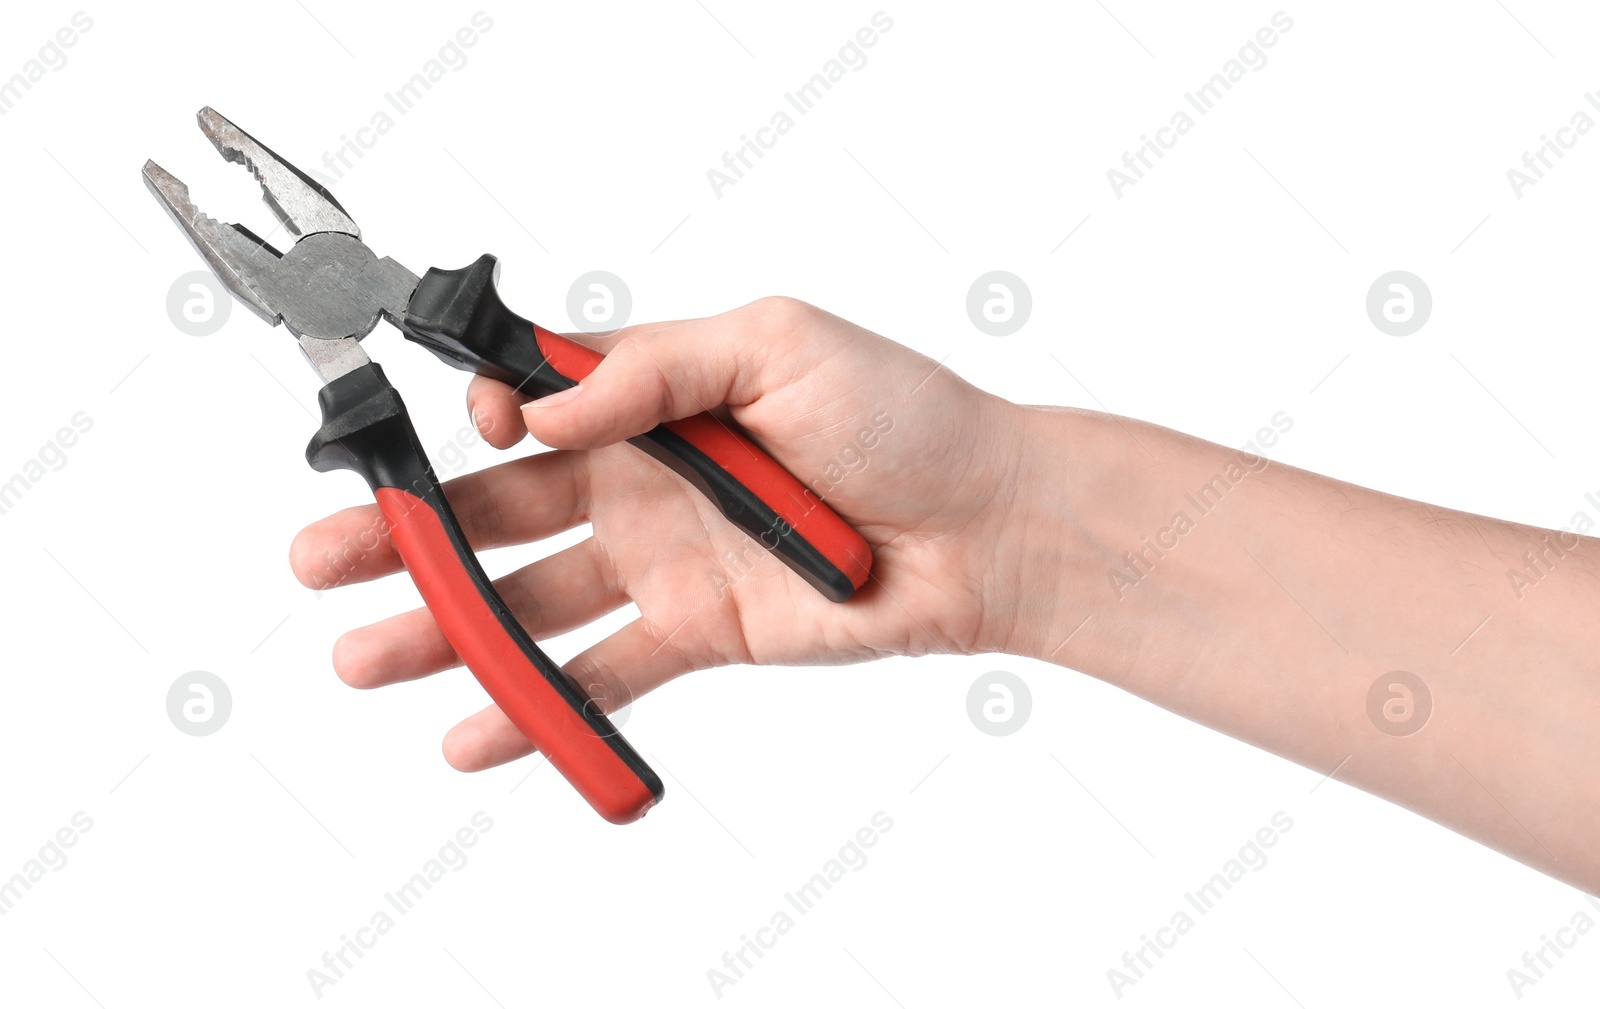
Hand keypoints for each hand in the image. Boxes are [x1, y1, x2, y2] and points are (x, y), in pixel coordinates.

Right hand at [289, 298, 1033, 770]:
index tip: (469, 435)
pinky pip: (599, 674)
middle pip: (499, 510)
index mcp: (652, 395)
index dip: (478, 424)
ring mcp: (662, 560)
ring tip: (364, 657)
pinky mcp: (695, 634)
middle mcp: (641, 478)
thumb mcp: (776, 343)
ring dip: (445, 628)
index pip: (530, 410)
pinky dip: (538, 705)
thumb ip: (654, 367)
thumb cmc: (900, 415)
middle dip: (407, 533)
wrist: (982, 524)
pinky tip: (475, 730)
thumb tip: (545, 412)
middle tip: (324, 558)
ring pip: (528, 599)